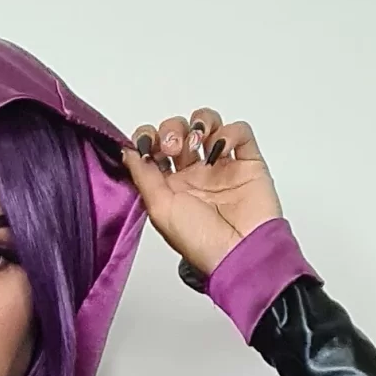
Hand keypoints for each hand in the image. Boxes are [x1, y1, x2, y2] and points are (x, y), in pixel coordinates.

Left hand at [121, 107, 281, 276]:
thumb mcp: (160, 211)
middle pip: (178, 131)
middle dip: (172, 130)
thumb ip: (142, 177)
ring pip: (208, 124)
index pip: (154, 149)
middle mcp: (194, 175)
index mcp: (170, 188)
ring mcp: (221, 167)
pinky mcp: (248, 162)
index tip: (146, 145)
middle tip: (173, 148)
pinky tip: (221, 149)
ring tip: (197, 141)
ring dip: (199, 123)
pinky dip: (229, 132)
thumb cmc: (202, 242)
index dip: (148, 138)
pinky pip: (239, 131)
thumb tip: (127, 151)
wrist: (240, 253)